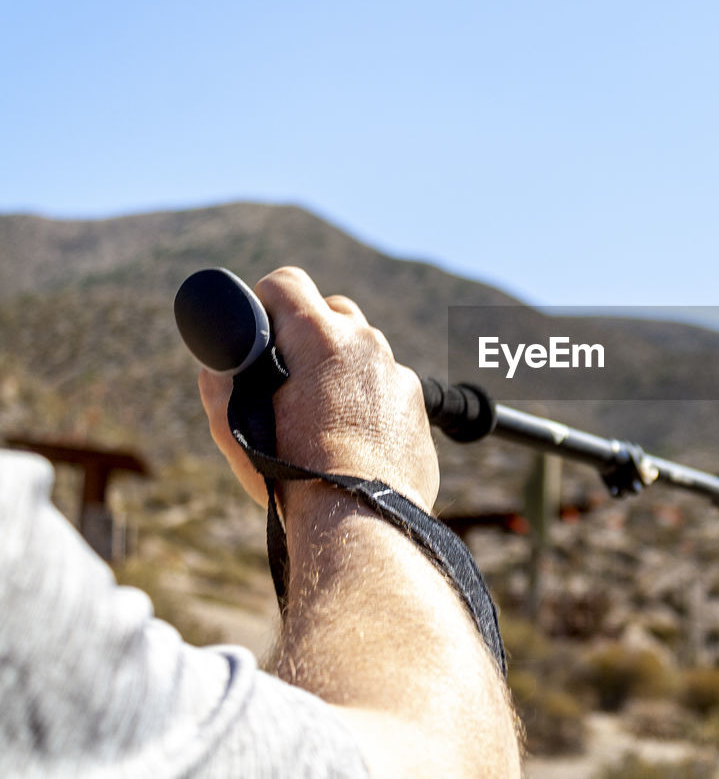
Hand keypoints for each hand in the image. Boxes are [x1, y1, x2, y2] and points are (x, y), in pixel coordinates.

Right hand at [198, 266, 438, 514]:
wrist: (358, 516)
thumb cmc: (291, 471)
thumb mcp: (235, 427)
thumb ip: (221, 384)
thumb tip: (217, 364)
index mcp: (319, 336)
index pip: (287, 283)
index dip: (267, 300)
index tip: (261, 325)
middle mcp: (366, 343)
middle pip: (333, 312)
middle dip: (310, 334)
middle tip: (290, 374)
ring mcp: (397, 372)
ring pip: (364, 353)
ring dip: (343, 370)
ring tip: (324, 414)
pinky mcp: (418, 405)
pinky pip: (388, 389)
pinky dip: (372, 402)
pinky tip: (356, 438)